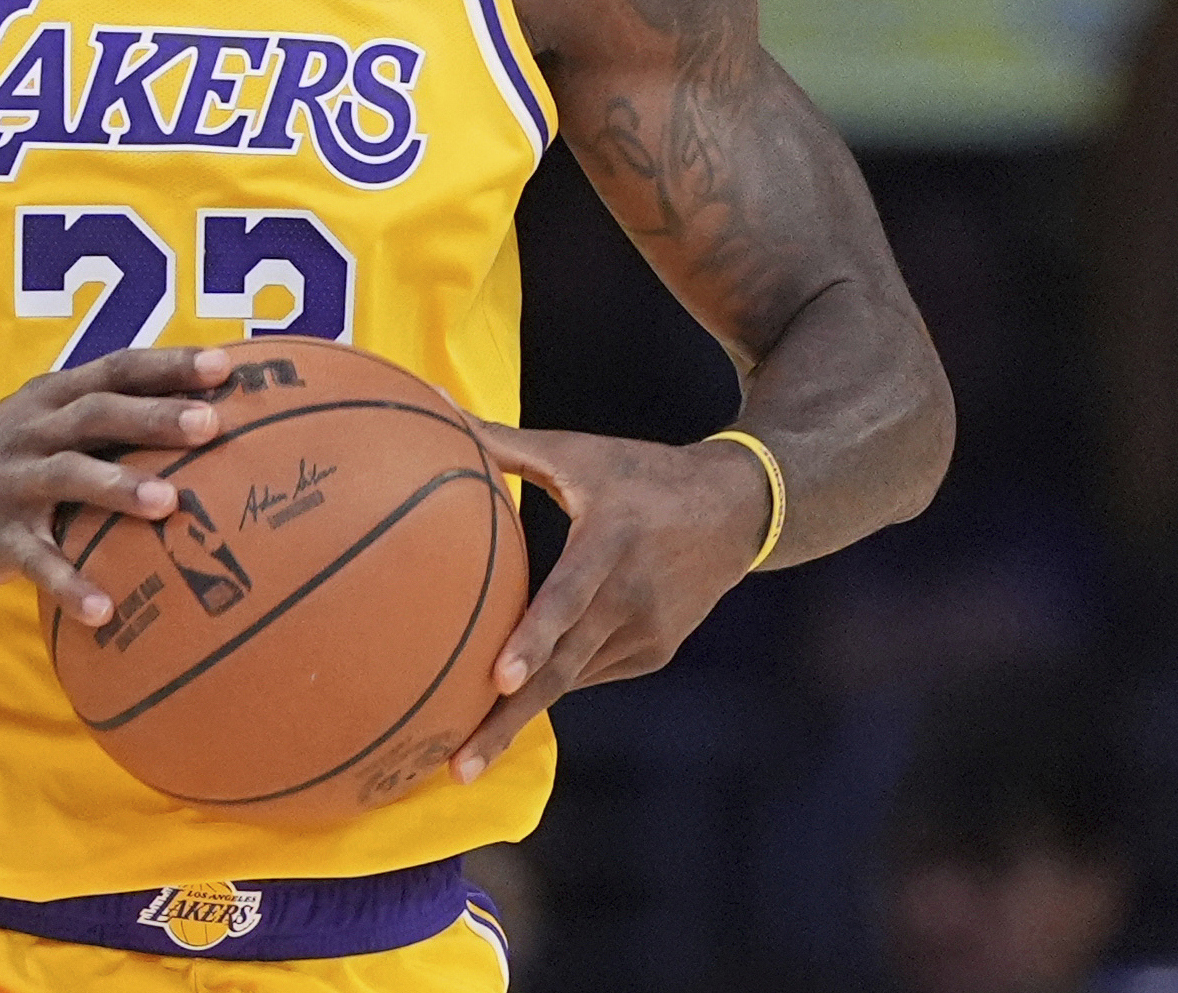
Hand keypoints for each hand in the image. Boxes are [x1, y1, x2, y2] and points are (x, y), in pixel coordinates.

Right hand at [0, 345, 229, 624]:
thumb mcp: (40, 428)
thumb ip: (101, 424)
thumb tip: (197, 425)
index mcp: (50, 400)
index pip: (115, 369)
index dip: (167, 365)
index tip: (223, 365)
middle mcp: (31, 430)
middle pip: (98, 414)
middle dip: (154, 415)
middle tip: (210, 424)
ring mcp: (8, 480)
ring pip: (67, 475)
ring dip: (119, 488)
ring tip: (170, 505)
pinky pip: (32, 559)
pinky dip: (67, 582)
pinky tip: (103, 610)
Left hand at [450, 426, 768, 781]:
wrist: (738, 509)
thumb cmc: (640, 474)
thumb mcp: (580, 453)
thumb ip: (506, 443)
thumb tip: (439, 408)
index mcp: (610, 544)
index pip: (566, 599)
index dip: (534, 640)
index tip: (499, 679)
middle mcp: (631, 598)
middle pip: (563, 670)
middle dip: (508, 723)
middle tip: (456, 768)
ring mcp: (647, 633)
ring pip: (574, 678)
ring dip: (523, 715)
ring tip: (464, 755)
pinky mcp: (655, 652)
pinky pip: (592, 671)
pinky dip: (555, 683)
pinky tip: (514, 701)